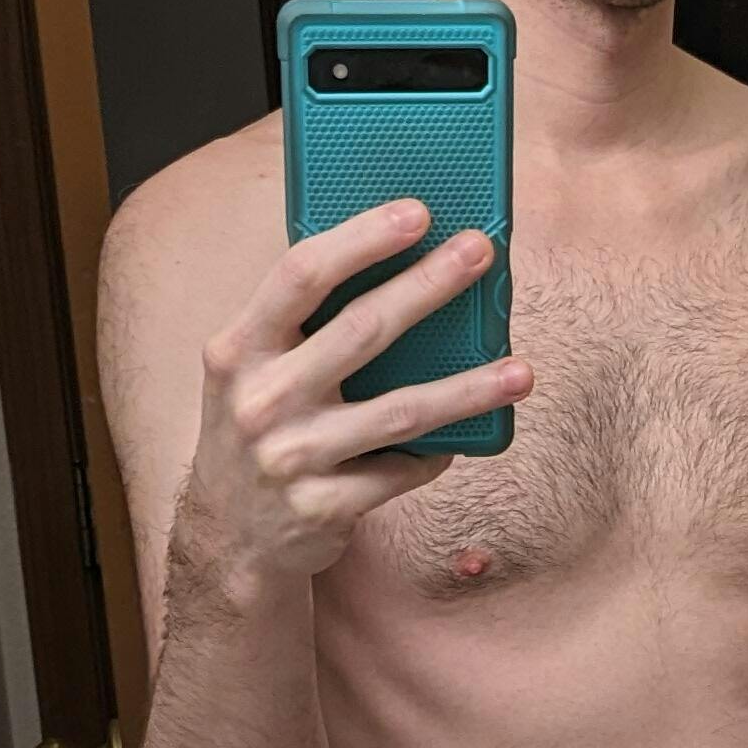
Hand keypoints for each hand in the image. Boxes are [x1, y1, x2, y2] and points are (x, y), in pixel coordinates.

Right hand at [181, 206, 530, 594]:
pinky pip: (401, 470)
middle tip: (481, 251)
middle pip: (362, 329)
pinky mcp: (323, 506)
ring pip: (400, 410)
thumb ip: (300, 325)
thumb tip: (396, 262)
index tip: (418, 212)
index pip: (301, 275)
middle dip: (430, 285)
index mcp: (239, 349)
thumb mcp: (251, 371)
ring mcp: (291, 456)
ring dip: (469, 389)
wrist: (227, 535)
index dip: (361, 239)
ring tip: (520, 371)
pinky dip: (436, 452)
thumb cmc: (258, 429)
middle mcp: (260, 399)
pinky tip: (466, 439)